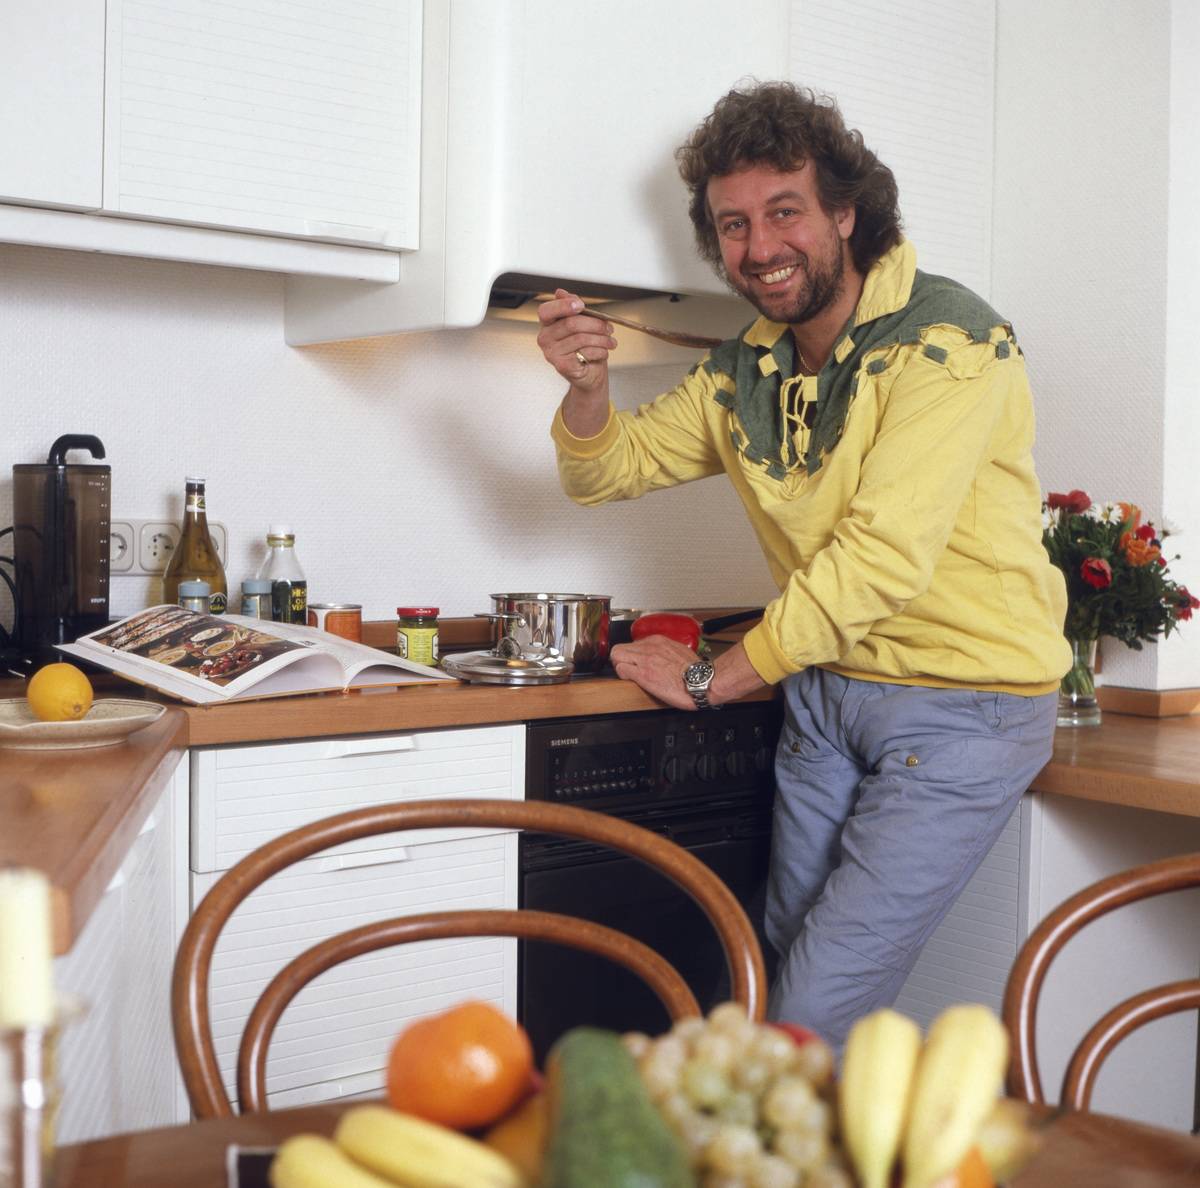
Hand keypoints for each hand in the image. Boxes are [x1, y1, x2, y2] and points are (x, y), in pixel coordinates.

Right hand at [536, 288, 617, 393]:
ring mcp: (552, 353)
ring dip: (602, 339)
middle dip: (595, 324)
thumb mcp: (580, 322)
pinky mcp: (562, 366)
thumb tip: (561, 292)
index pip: (547, 311)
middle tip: (608, 328)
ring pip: (581, 339)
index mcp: (547, 324)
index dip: (564, 306)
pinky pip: (585, 353)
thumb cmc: (584, 347)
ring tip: (610, 341)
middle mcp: (545, 338)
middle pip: (571, 323)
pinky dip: (600, 351)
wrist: (590, 373)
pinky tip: (603, 352)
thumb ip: (572, 307)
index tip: (581, 305)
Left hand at [610, 637, 767, 709]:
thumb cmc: (695, 672)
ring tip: (627, 674)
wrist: (701, 682)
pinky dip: (622, 675)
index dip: (632, 654)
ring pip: (617, 655)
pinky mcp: (642, 674)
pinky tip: (630, 680)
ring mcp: (645, 660)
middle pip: (620, 647)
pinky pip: (621, 669)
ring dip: (619, 665)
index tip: (635, 661)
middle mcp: (650, 647)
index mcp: (659, 641)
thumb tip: (662, 655)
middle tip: (626, 668)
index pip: (634, 643)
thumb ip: (667, 650)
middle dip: (620, 658)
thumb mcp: (680, 652)